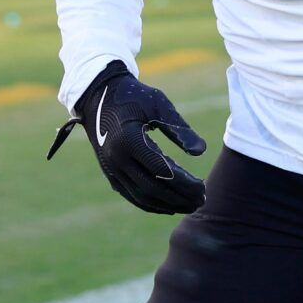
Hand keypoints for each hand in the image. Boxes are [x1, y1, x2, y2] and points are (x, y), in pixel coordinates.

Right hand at [47, 61, 207, 213]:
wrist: (99, 97)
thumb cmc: (135, 97)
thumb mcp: (159, 104)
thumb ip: (179, 128)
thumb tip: (201, 151)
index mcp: (129, 139)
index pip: (161, 170)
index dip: (183, 182)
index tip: (203, 186)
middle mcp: (117, 158)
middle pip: (152, 188)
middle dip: (178, 198)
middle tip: (201, 201)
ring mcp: (111, 168)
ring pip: (141, 196)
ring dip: (167, 205)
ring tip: (189, 205)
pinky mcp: (110, 173)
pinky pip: (131, 195)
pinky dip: (151, 204)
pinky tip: (170, 206)